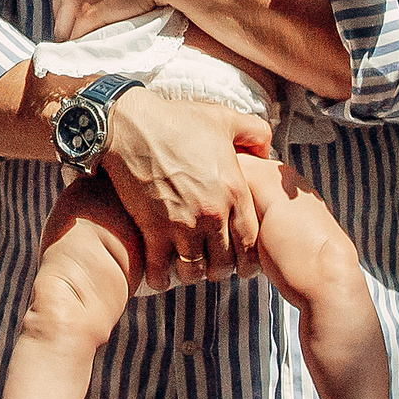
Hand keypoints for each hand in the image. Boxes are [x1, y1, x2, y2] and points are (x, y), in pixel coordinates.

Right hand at [98, 90, 272, 284]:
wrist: (131, 125)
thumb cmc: (177, 120)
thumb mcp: (225, 119)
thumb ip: (255, 132)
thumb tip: (267, 149)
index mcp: (234, 190)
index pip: (250, 241)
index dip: (248, 258)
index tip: (243, 263)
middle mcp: (212, 213)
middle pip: (224, 262)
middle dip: (221, 270)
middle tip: (215, 268)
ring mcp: (182, 224)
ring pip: (195, 271)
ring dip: (193, 275)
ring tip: (189, 271)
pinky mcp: (153, 229)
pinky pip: (160, 268)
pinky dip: (161, 278)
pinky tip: (160, 278)